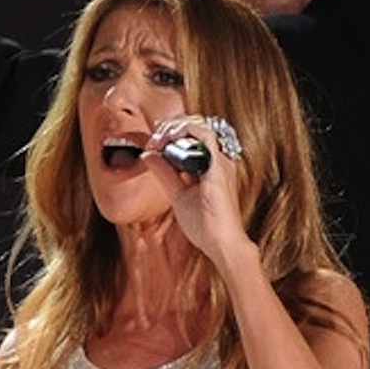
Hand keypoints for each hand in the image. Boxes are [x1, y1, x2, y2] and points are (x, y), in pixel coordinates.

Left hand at [141, 115, 247, 259]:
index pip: (193, 136)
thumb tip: (148, 155)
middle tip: (154, 140)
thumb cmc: (205, 224)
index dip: (171, 133)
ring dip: (175, 127)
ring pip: (201, 125)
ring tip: (159, 140)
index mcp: (212, 166)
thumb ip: (164, 173)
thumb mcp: (178, 194)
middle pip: (197, 126)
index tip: (153, 145)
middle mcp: (220, 159)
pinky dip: (184, 131)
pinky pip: (204, 134)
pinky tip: (168, 140)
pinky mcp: (219, 165)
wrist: (220, 243)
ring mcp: (221, 161)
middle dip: (171, 127)